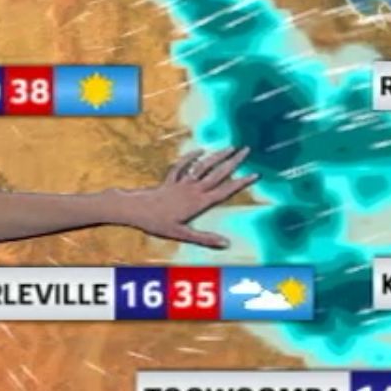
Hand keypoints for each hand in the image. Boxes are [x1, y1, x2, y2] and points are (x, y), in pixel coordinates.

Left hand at [122, 146, 258, 248]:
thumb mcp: (182, 234)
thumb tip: (227, 243)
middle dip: (233, 161)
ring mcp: (181, 183)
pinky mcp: (170, 181)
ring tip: (230, 147)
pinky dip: (191, 157)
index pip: (225, 191)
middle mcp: (193, 189)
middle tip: (247, 150)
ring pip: (203, 166)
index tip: (255, 174)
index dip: (241, 183)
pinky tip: (200, 150)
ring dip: (217, 156)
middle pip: (217, 173)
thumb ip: (205, 239)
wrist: (135, 209)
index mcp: (199, 202)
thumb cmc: (157, 223)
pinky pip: (182, 166)